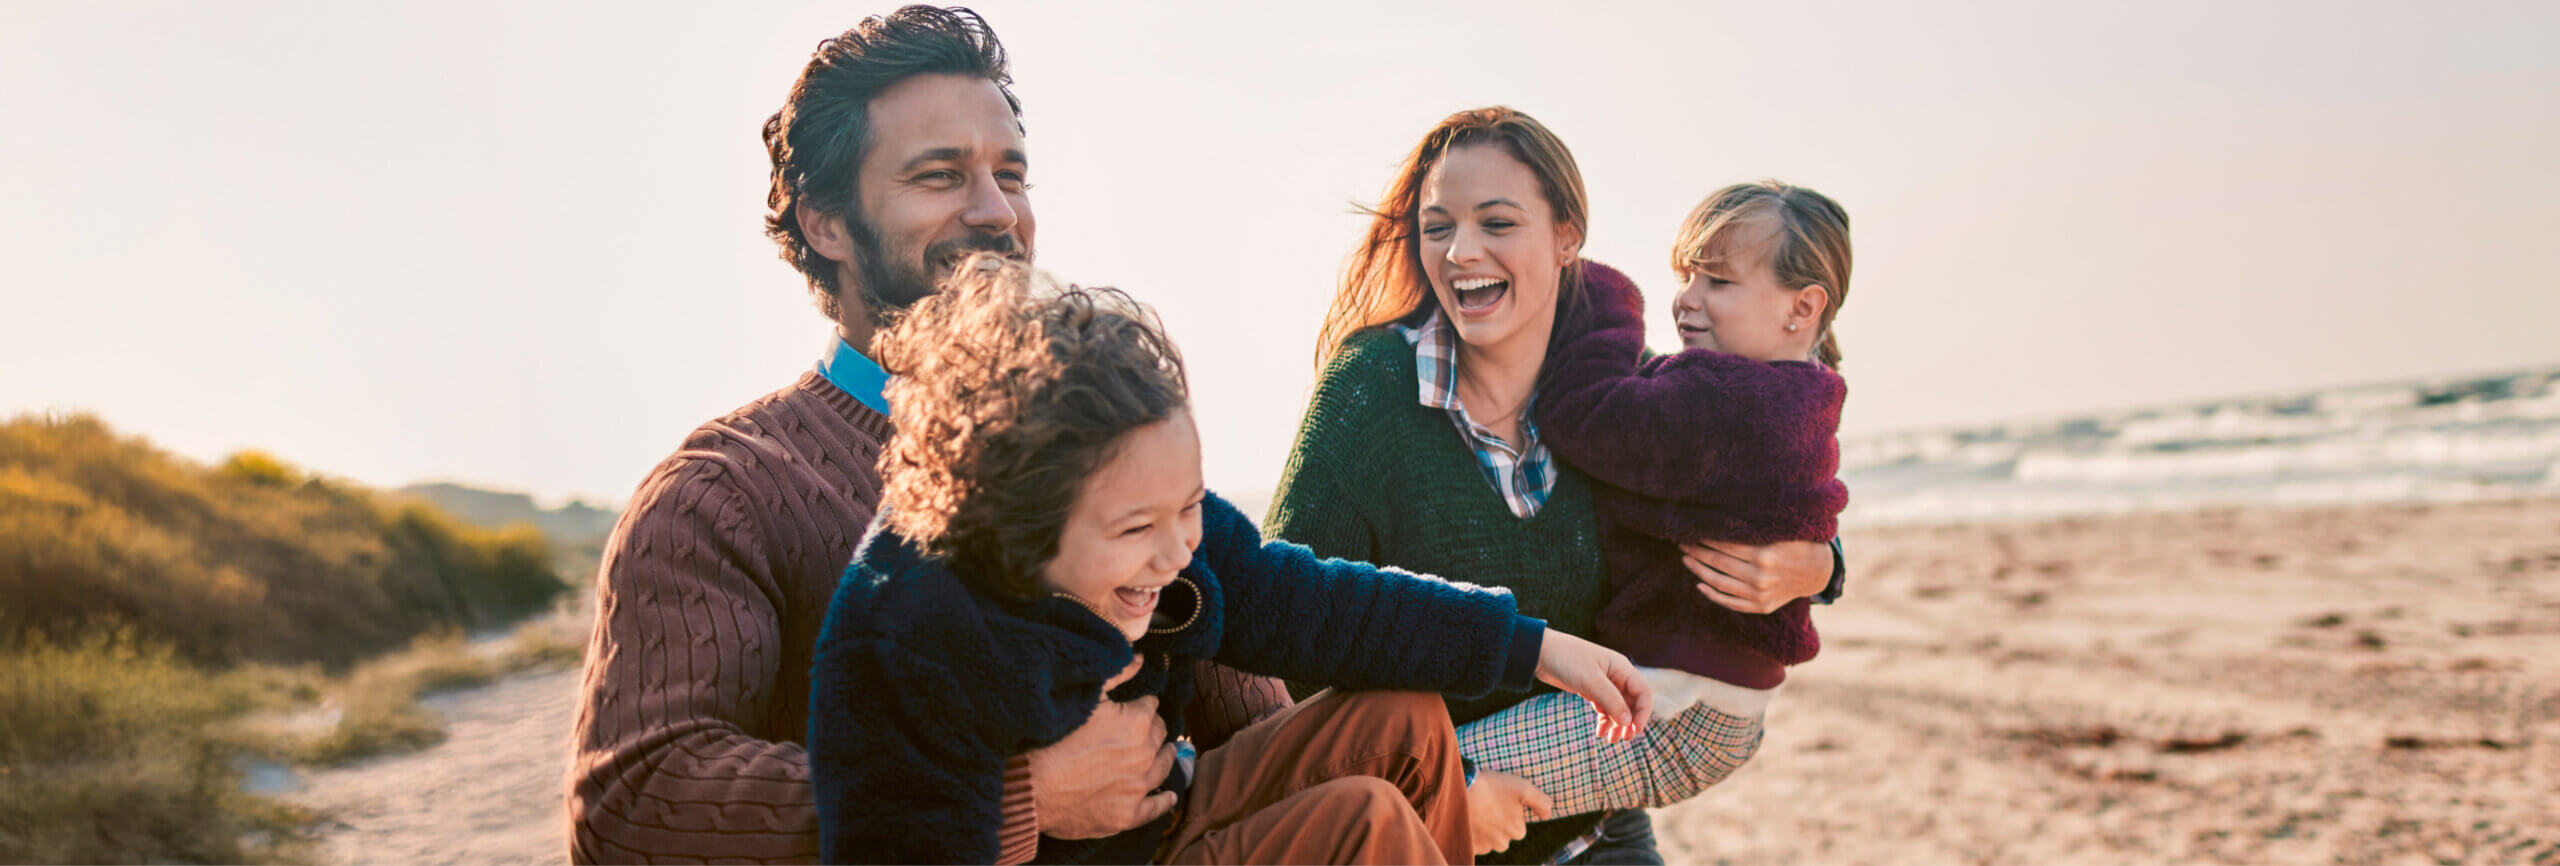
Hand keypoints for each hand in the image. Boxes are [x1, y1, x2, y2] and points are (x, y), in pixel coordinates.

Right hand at [1024, 658, 1175, 838]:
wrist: (1029, 786)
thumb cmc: (1052, 737)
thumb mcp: (1084, 695)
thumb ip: (1116, 674)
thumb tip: (1139, 658)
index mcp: (1137, 722)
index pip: (1151, 707)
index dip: (1142, 705)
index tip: (1135, 706)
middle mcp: (1145, 754)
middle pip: (1158, 736)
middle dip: (1152, 730)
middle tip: (1145, 730)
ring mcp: (1138, 787)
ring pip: (1162, 769)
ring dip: (1163, 758)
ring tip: (1165, 754)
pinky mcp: (1127, 815)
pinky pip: (1156, 808)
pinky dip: (1164, 801)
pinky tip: (1169, 797)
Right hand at [1464, 770, 1552, 854]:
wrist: (1459, 790)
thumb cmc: (1492, 787)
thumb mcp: (1523, 788)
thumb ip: (1541, 802)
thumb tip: (1548, 815)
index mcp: (1517, 831)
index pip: (1517, 825)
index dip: (1509, 811)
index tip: (1499, 800)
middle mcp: (1502, 844)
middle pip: (1502, 835)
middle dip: (1497, 823)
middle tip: (1487, 804)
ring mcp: (1483, 846)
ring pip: (1487, 839)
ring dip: (1483, 829)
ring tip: (1476, 809)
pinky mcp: (1467, 846)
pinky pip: (1473, 842)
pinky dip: (1471, 833)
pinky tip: (1468, 817)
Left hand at [1533, 630, 1652, 741]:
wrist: (1539, 653)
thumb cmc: (1567, 660)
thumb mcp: (1591, 681)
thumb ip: (1611, 700)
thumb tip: (1628, 722)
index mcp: (1621, 667)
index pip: (1642, 692)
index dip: (1643, 712)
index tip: (1635, 729)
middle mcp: (1616, 675)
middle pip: (1632, 702)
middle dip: (1630, 721)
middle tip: (1625, 739)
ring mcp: (1603, 683)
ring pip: (1618, 708)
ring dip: (1617, 724)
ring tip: (1611, 740)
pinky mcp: (1591, 690)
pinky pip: (1604, 708)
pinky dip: (1605, 720)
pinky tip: (1600, 732)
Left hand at [1679, 539, 1831, 612]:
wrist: (1819, 572)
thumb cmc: (1798, 544)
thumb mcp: (1783, 530)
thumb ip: (1759, 524)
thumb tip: (1726, 511)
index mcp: (1764, 554)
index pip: (1725, 544)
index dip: (1705, 536)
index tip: (1692, 528)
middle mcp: (1759, 576)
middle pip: (1717, 562)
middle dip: (1696, 550)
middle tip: (1681, 541)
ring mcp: (1759, 594)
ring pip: (1719, 583)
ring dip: (1698, 570)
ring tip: (1685, 558)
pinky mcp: (1760, 606)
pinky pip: (1730, 602)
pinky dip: (1712, 595)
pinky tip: (1699, 584)